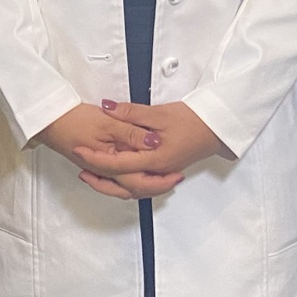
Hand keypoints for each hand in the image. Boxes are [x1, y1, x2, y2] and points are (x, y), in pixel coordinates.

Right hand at [39, 102, 180, 199]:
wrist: (48, 120)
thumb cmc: (73, 120)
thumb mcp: (106, 122)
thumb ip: (130, 132)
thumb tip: (152, 141)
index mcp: (110, 164)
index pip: (140, 180)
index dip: (161, 179)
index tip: (177, 173)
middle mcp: (105, 171)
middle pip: (135, 189)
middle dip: (157, 187)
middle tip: (175, 179)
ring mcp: (99, 170)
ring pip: (125, 186)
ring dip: (144, 185)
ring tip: (162, 178)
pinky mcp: (96, 164)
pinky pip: (117, 179)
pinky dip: (130, 179)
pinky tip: (137, 171)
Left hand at [72, 99, 227, 198]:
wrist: (217, 128)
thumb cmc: (194, 120)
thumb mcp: (160, 113)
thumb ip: (131, 113)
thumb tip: (107, 107)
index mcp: (155, 159)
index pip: (117, 165)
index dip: (95, 158)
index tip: (79, 149)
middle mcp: (157, 172)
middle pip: (122, 185)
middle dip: (99, 179)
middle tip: (80, 167)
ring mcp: (162, 174)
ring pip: (132, 188)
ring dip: (111, 184)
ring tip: (93, 173)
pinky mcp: (165, 171)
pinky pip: (141, 183)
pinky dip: (125, 181)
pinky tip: (118, 173)